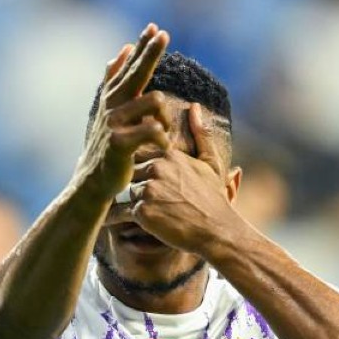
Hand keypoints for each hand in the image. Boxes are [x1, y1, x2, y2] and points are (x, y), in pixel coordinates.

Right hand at [76, 23, 172, 199]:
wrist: (92, 181)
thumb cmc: (106, 146)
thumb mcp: (108, 110)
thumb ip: (115, 80)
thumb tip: (122, 49)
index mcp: (113, 98)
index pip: (130, 67)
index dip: (142, 47)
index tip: (155, 27)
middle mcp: (112, 105)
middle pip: (137, 73)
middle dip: (150, 52)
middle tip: (163, 34)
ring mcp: (114, 123)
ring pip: (154, 102)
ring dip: (166, 117)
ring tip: (164, 133)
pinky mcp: (120, 143)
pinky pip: (152, 130)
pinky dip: (163, 138)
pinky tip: (163, 147)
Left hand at [126, 103, 244, 251]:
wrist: (218, 231)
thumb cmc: (215, 200)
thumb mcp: (211, 164)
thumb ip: (201, 134)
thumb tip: (195, 106)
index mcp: (170, 154)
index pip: (145, 155)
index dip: (149, 171)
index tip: (155, 182)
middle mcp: (158, 167)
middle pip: (135, 174)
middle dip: (140, 186)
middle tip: (145, 198)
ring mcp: (149, 189)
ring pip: (130, 192)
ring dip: (134, 202)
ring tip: (141, 212)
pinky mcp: (143, 211)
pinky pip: (124, 212)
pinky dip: (122, 218)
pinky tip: (119, 222)